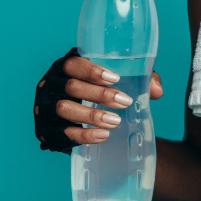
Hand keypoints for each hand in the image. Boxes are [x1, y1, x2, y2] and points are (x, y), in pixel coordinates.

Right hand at [33, 48, 163, 153]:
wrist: (79, 121)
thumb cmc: (99, 92)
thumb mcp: (117, 81)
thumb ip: (138, 80)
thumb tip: (156, 91)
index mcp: (65, 68)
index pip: (72, 64)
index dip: (91, 70)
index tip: (115, 78)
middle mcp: (50, 85)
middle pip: (71, 86)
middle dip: (99, 94)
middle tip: (125, 101)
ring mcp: (43, 108)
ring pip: (64, 109)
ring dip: (91, 115)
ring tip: (115, 121)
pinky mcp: (44, 131)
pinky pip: (61, 133)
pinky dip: (82, 135)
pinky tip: (102, 136)